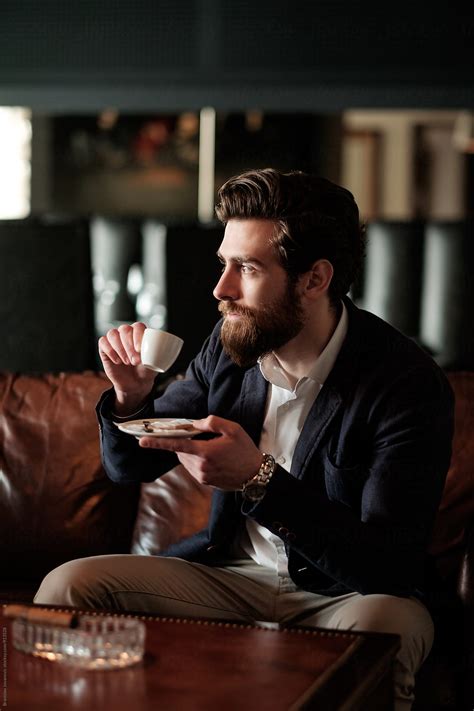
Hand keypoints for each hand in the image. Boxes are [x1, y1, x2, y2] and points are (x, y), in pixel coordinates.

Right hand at [98, 322, 155, 412]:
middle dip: (129, 345)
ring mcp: (115, 340)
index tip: (140, 349)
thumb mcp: (156, 362)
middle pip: (124, 329)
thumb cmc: (147, 370)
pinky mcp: (105, 348)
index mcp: (140, 334)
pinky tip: (117, 361)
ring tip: (127, 362)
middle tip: (135, 361)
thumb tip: (165, 348)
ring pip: (112, 333)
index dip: (138, 335)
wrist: (136, 383)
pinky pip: (103, 342)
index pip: (137, 326)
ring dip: (119, 348)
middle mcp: (127, 334)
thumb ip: (159, 353)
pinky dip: (110, 351)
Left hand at [138, 415, 262, 490]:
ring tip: (212, 448)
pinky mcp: (205, 482)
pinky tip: (213, 457)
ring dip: (191, 451)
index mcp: (205, 452)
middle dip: (185, 442)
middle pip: (181, 451)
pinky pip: (192, 467)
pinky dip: (197, 459)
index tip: (141, 441)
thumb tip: (195, 424)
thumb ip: (212, 422)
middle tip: (203, 437)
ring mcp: (202, 476)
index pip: (176, 445)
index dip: (157, 443)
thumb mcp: (233, 429)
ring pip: (186, 460)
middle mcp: (200, 467)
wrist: (256, 474)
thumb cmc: (245, 449)